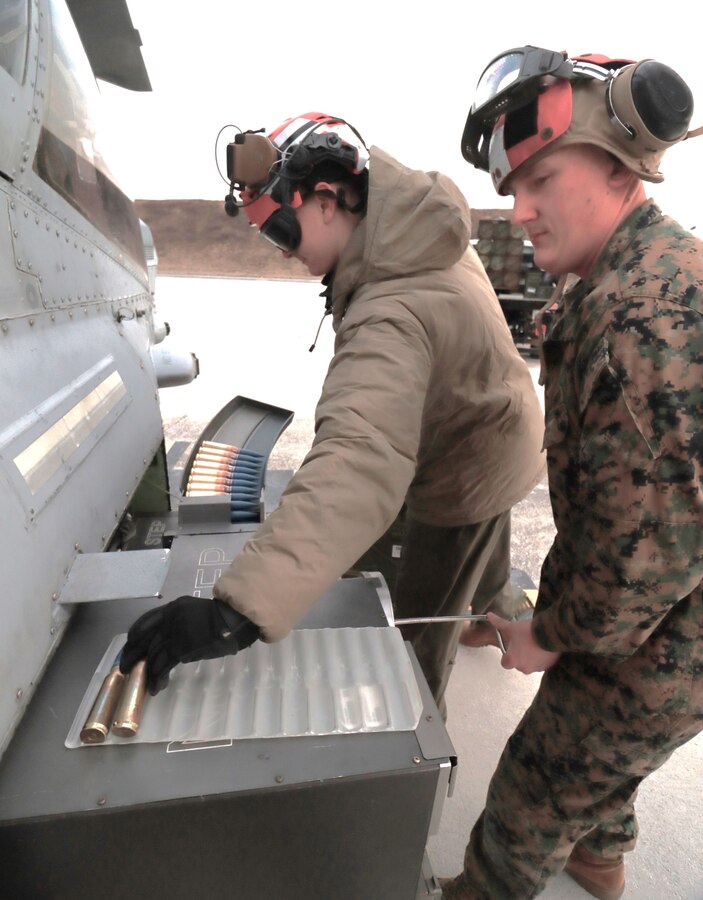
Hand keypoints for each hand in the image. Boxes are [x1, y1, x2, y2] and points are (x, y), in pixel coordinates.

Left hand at [120, 596, 259, 694]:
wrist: (234, 621)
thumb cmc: (220, 619)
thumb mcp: (195, 614)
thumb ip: (180, 623)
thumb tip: (169, 642)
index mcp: (173, 608)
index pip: (145, 621)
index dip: (134, 636)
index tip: (129, 647)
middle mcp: (169, 619)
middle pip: (143, 639)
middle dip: (132, 655)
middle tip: (126, 668)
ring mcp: (174, 633)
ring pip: (153, 656)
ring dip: (147, 672)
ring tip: (146, 684)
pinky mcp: (180, 648)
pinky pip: (163, 666)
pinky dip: (158, 678)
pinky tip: (156, 687)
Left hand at [487, 613, 560, 674]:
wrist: (550, 634)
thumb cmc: (529, 632)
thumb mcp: (511, 626)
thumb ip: (498, 623)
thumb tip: (489, 616)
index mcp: (512, 660)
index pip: (505, 663)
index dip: (506, 656)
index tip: (510, 649)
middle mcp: (523, 667)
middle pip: (518, 664)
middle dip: (520, 655)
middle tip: (523, 643)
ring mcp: (536, 668)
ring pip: (530, 664)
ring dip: (531, 657)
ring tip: (534, 643)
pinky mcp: (547, 667)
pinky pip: (542, 664)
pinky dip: (542, 658)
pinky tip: (543, 647)